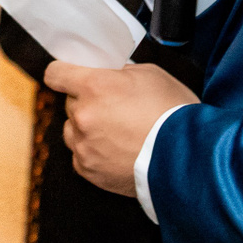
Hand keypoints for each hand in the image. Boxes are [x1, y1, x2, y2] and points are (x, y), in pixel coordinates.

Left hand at [46, 61, 198, 196]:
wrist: (186, 158)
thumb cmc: (173, 114)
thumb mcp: (150, 75)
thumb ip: (120, 73)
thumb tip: (108, 74)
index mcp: (93, 87)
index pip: (55, 74)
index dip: (62, 73)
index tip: (66, 76)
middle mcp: (82, 115)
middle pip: (69, 103)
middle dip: (86, 102)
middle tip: (113, 107)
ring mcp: (83, 145)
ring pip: (73, 130)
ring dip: (87, 128)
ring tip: (117, 132)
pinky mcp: (88, 169)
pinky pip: (81, 155)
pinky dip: (94, 152)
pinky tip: (117, 150)